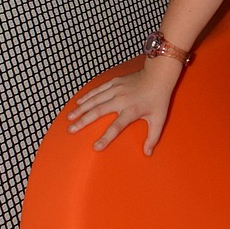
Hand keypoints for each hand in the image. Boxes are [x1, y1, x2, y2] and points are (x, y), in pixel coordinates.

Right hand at [66, 62, 181, 154]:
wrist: (158, 75)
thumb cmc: (159, 98)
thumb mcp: (159, 119)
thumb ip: (153, 137)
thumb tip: (148, 153)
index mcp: (131, 110)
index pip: (116, 127)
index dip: (106, 138)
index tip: (96, 147)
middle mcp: (121, 100)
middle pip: (98, 112)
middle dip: (83, 121)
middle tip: (71, 130)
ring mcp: (116, 89)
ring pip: (94, 100)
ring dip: (81, 109)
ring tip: (69, 118)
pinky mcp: (114, 82)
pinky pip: (97, 89)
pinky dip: (87, 96)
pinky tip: (78, 102)